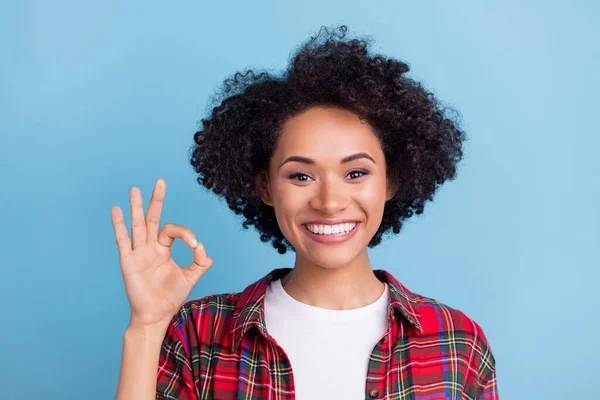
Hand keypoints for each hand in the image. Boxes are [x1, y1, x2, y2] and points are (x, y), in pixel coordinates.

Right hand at [111, 178, 212, 330]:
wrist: (155, 315)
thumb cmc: (171, 296)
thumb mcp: (191, 277)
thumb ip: (201, 262)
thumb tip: (202, 246)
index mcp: (163, 249)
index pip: (172, 230)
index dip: (185, 233)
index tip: (194, 245)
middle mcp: (149, 247)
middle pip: (152, 218)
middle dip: (156, 200)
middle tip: (160, 181)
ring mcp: (137, 253)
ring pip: (137, 225)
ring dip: (136, 207)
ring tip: (135, 189)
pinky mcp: (128, 262)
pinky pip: (123, 240)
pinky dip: (119, 225)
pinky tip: (116, 210)